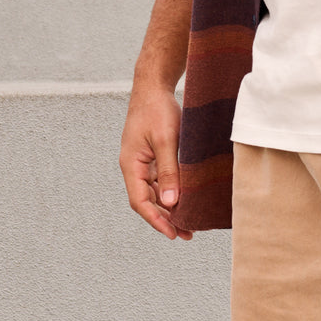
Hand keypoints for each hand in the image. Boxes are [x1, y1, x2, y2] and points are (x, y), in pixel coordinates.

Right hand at [119, 86, 192, 240]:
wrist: (154, 86)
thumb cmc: (157, 109)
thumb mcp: (166, 141)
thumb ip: (169, 172)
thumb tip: (171, 203)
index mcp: (131, 164)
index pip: (140, 202)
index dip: (156, 220)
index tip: (173, 234)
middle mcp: (134, 167)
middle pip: (148, 202)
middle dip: (166, 220)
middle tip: (187, 234)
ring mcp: (143, 164)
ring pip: (155, 195)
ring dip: (170, 210)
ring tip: (190, 224)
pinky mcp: (152, 160)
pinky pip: (161, 184)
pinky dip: (172, 196)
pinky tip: (186, 203)